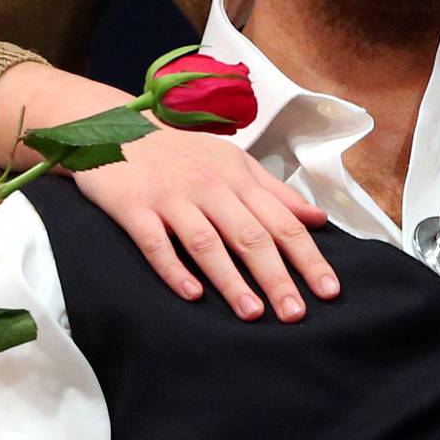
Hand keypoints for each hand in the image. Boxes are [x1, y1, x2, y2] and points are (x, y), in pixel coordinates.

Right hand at [75, 128, 336, 322]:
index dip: (308, 257)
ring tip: (252, 313)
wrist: (109, 125)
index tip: (329, 290)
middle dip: (277, 277)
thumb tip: (318, 218)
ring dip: (231, 280)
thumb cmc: (178, 150)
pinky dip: (174, 269)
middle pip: (251, 236)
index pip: (283, 221)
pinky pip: (155, 242)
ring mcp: (171, 197)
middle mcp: (209, 186)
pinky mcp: (133, 206)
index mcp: (238, 176)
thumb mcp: (232, 160)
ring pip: (207, 242)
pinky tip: (192, 296)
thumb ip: (275, 192)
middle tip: (295, 314)